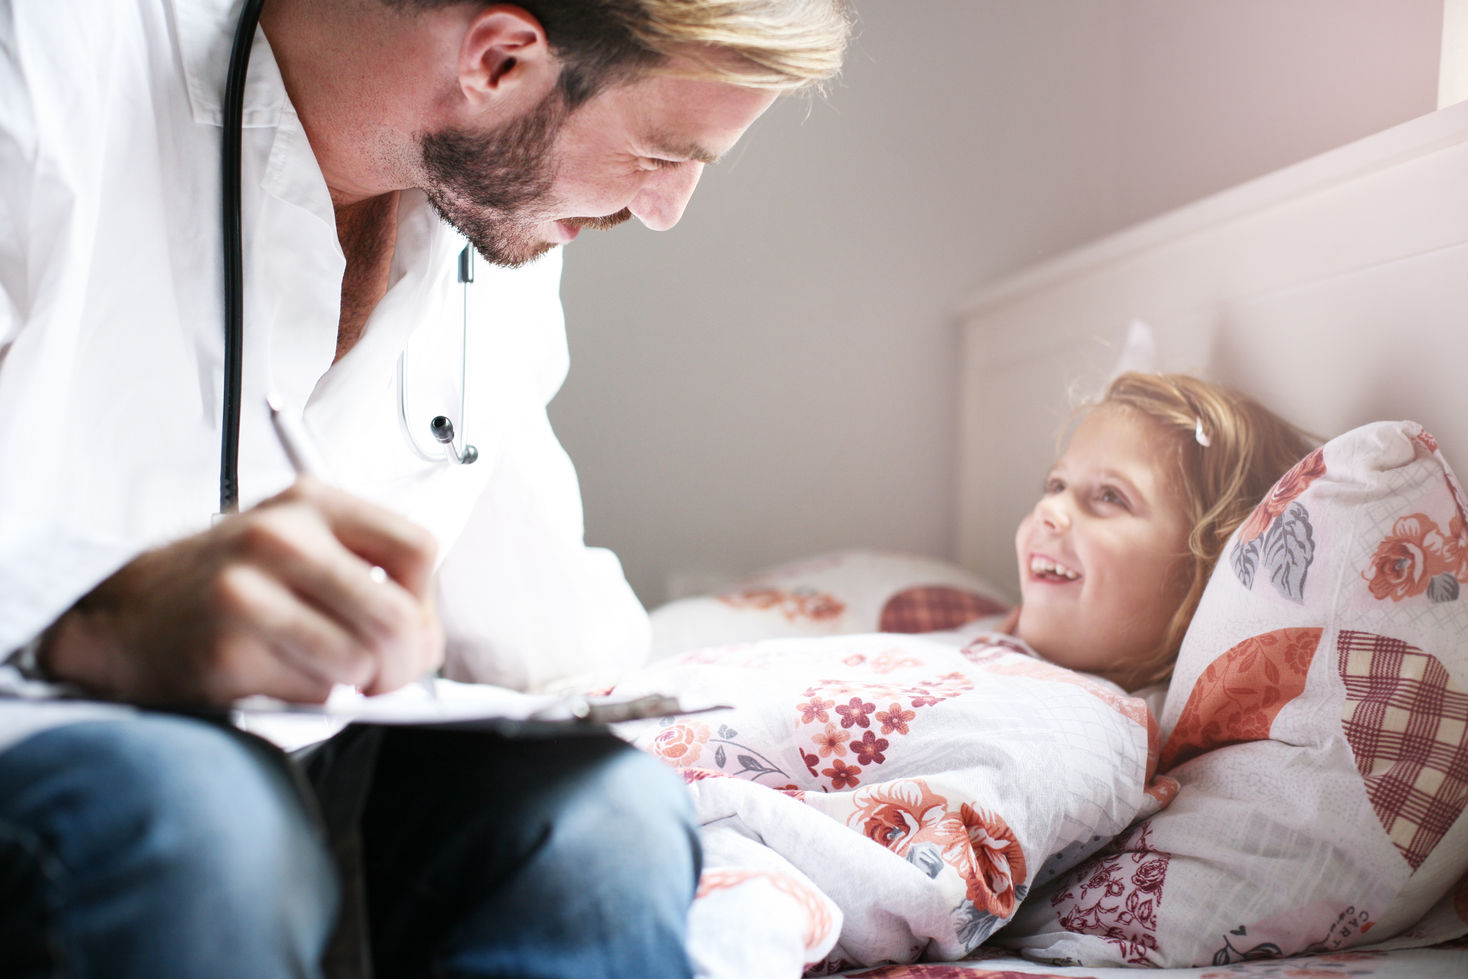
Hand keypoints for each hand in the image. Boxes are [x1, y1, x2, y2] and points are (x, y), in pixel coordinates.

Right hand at [40, 478, 444, 705]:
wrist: (122, 615)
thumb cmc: (222, 585)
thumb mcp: (294, 546)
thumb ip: (363, 572)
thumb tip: (426, 641)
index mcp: (312, 504)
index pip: (418, 549)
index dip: (428, 605)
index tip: (415, 631)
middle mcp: (282, 538)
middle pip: (397, 617)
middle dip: (404, 664)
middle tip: (385, 679)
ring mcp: (249, 591)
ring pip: (360, 661)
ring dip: (354, 685)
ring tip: (326, 674)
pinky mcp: (227, 648)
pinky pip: (311, 692)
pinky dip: (310, 699)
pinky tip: (279, 677)